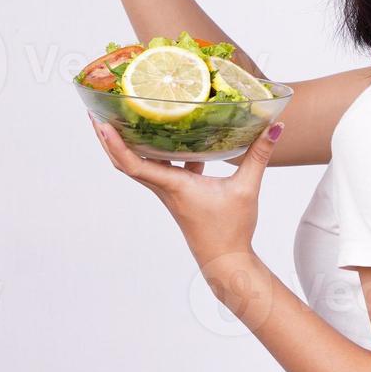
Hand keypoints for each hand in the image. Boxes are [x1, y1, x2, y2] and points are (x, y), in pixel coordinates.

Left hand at [89, 113, 286, 267]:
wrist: (225, 260)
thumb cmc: (232, 229)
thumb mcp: (247, 188)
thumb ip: (259, 155)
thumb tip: (274, 127)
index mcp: (174, 186)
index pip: (133, 164)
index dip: (114, 144)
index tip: (101, 122)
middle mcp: (164, 188)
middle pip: (124, 161)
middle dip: (107, 137)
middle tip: (95, 110)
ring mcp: (167, 192)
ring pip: (138, 165)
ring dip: (124, 144)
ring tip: (118, 117)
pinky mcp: (176, 193)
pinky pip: (157, 169)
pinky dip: (153, 151)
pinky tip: (167, 135)